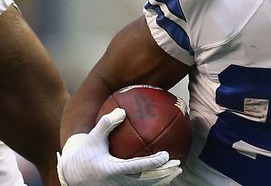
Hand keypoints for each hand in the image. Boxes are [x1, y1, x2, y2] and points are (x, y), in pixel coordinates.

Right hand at [57, 108, 181, 185]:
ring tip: (177, 172)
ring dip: (162, 180)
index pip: (136, 167)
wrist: (72, 174)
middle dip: (163, 174)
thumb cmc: (85, 152)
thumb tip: (122, 111)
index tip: (166, 155)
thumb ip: (106, 124)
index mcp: (111, 170)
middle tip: (177, 165)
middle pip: (145, 181)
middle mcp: (117, 182)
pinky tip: (166, 173)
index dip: (152, 163)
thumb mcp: (92, 137)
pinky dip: (154, 181)